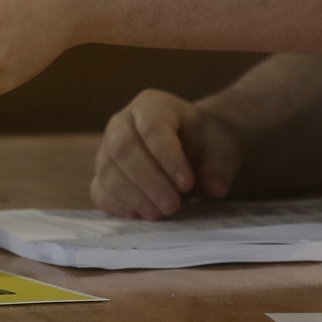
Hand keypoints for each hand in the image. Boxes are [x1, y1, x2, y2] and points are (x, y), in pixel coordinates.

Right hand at [91, 89, 244, 219]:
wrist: (190, 149)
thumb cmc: (204, 144)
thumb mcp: (221, 147)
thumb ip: (220, 165)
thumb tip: (216, 188)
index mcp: (152, 105)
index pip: (153, 129)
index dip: (168, 158)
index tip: (187, 184)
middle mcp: (121, 123)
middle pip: (124, 150)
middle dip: (148, 181)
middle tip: (172, 205)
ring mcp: (106, 150)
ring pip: (109, 173)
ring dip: (134, 197)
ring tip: (160, 214)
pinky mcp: (101, 176)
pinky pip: (100, 191)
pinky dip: (118, 206)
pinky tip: (140, 215)